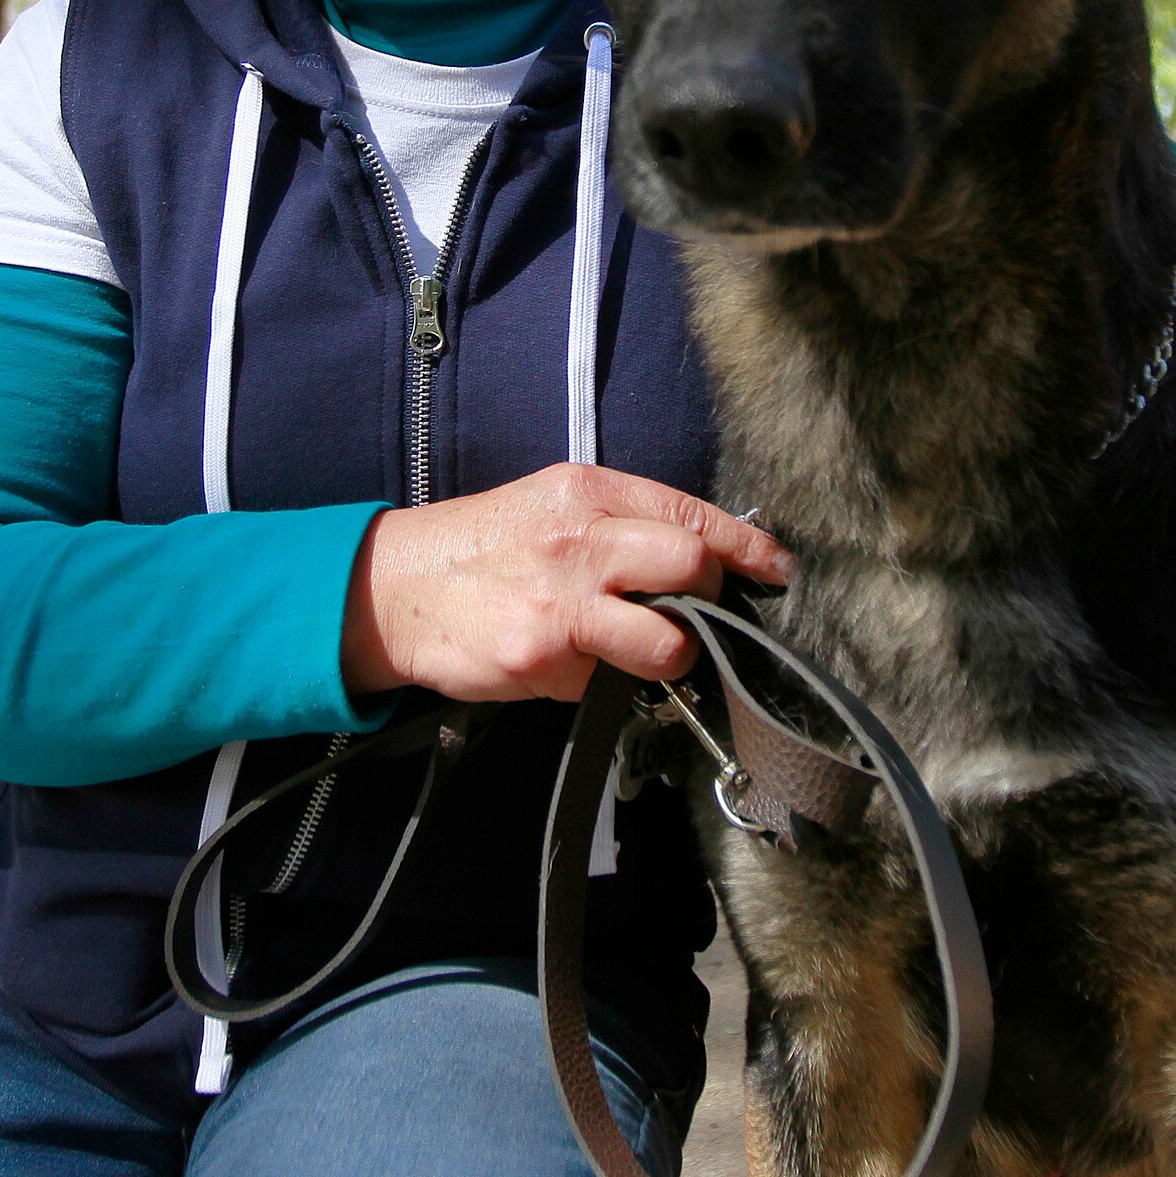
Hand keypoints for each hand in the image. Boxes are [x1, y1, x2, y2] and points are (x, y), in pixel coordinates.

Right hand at [338, 464, 794, 704]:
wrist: (399, 588)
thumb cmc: (486, 547)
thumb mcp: (552, 504)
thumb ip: (622, 521)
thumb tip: (701, 553)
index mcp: (588, 492)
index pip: (691, 516)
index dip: (746, 548)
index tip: (776, 569)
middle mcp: (579, 540)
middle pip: (693, 570)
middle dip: (711, 601)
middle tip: (697, 614)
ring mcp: (561, 602)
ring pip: (668, 643)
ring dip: (670, 657)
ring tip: (639, 651)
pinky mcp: (541, 658)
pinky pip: (607, 684)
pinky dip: (603, 682)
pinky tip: (570, 663)